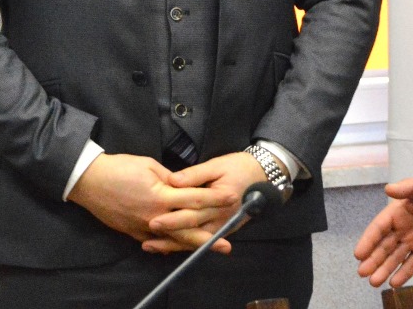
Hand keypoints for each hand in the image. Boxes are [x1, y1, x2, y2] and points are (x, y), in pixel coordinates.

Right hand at [68, 153, 221, 246]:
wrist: (89, 182)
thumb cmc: (120, 168)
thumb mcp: (150, 166)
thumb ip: (171, 179)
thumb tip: (185, 185)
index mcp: (161, 196)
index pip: (194, 199)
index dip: (214, 199)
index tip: (231, 198)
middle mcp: (155, 216)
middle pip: (187, 229)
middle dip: (208, 237)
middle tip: (227, 244)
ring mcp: (143, 227)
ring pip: (172, 239)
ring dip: (191, 245)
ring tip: (208, 249)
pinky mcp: (133, 232)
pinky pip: (155, 241)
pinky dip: (168, 245)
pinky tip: (180, 248)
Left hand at [141, 151, 269, 252]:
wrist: (266, 176)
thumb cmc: (240, 167)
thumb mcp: (218, 165)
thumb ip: (195, 174)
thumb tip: (172, 181)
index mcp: (219, 200)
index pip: (192, 212)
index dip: (172, 218)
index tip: (152, 220)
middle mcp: (221, 217)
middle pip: (191, 229)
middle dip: (168, 235)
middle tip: (146, 238)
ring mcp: (222, 226)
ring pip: (195, 239)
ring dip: (173, 245)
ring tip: (151, 246)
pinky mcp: (223, 228)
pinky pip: (202, 239)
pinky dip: (186, 244)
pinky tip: (169, 247)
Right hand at [354, 174, 412, 287]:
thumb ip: (408, 188)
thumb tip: (387, 189)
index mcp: (398, 212)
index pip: (379, 227)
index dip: (368, 240)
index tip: (358, 254)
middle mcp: (402, 229)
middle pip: (384, 246)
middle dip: (373, 259)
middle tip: (362, 273)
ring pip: (395, 258)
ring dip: (384, 269)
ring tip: (374, 282)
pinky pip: (412, 265)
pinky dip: (403, 274)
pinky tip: (393, 283)